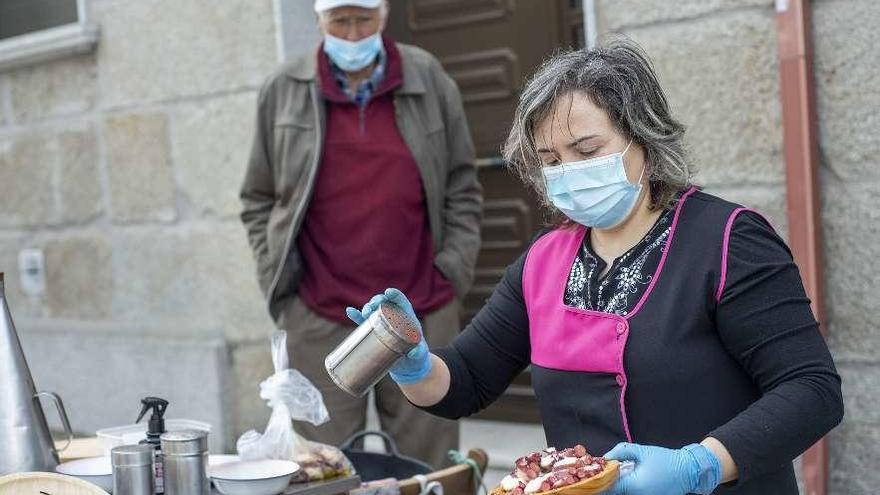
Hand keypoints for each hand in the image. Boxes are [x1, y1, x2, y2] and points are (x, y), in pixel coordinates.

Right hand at [346, 288, 431, 384]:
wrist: (408, 366)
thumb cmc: (418, 355)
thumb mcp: (420, 353)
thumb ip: (419, 352)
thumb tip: (413, 353)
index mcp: (406, 316)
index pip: (400, 301)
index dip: (394, 295)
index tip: (388, 292)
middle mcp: (393, 316)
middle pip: (385, 303)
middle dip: (378, 300)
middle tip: (373, 305)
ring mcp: (382, 323)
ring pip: (373, 310)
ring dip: (368, 308)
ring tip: (366, 312)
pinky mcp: (374, 332)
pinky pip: (363, 322)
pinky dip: (356, 316)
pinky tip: (349, 311)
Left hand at [605, 442, 720, 494]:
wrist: (688, 471)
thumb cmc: (666, 460)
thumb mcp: (642, 451)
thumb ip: (621, 451)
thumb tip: (605, 457)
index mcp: (633, 485)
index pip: (607, 488)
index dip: (596, 482)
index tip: (588, 476)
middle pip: (612, 492)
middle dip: (604, 484)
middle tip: (596, 475)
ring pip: (621, 494)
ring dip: (613, 486)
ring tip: (608, 476)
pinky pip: (630, 494)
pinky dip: (623, 488)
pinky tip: (621, 480)